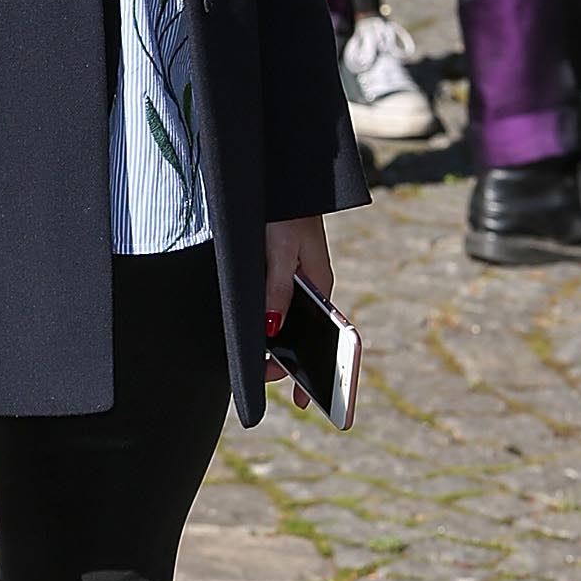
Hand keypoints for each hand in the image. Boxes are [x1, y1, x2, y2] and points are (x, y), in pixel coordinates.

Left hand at [264, 214, 333, 407]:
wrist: (280, 180)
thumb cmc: (286, 211)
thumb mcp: (281, 252)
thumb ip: (277, 290)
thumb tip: (271, 329)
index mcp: (321, 287)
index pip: (326, 339)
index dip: (317, 372)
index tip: (303, 399)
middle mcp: (310, 290)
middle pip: (303, 336)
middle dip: (288, 363)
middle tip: (267, 380)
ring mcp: (295, 284)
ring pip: (287, 324)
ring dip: (274, 345)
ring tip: (257, 365)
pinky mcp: (279, 275)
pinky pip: (275, 308)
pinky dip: (266, 325)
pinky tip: (254, 337)